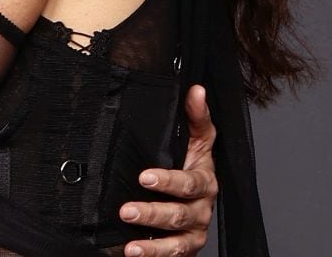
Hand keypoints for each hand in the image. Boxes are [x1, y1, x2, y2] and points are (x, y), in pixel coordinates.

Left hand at [118, 84, 217, 255]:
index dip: (169, 180)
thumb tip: (196, 90)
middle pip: (179, 214)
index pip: (189, 183)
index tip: (144, 177)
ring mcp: (193, 232)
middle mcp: (202, 209)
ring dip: (153, 247)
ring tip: (131, 247)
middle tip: (126, 210)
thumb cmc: (190, 162)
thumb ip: (196, 116)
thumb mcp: (195, 139)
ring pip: (176, 242)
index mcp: (205, 181)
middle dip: (153, 213)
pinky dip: (154, 256)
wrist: (190, 193)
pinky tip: (133, 253)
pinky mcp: (184, 249)